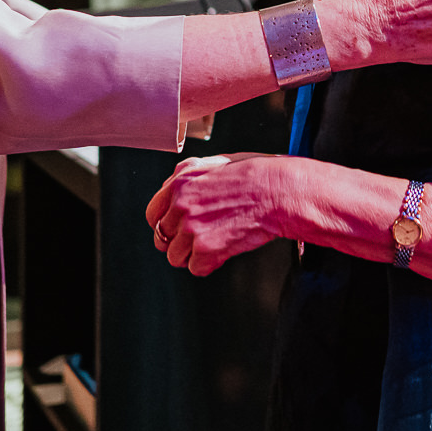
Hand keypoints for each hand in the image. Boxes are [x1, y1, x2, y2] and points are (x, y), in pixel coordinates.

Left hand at [144, 153, 289, 276]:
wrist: (278, 192)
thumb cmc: (256, 174)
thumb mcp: (216, 162)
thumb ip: (189, 175)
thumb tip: (175, 186)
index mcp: (180, 182)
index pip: (153, 214)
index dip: (165, 224)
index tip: (175, 229)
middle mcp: (181, 205)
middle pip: (162, 238)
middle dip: (178, 241)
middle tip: (197, 239)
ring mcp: (191, 228)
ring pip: (175, 257)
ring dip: (193, 255)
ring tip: (214, 244)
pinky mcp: (206, 249)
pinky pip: (195, 268)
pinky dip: (209, 264)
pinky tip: (224, 250)